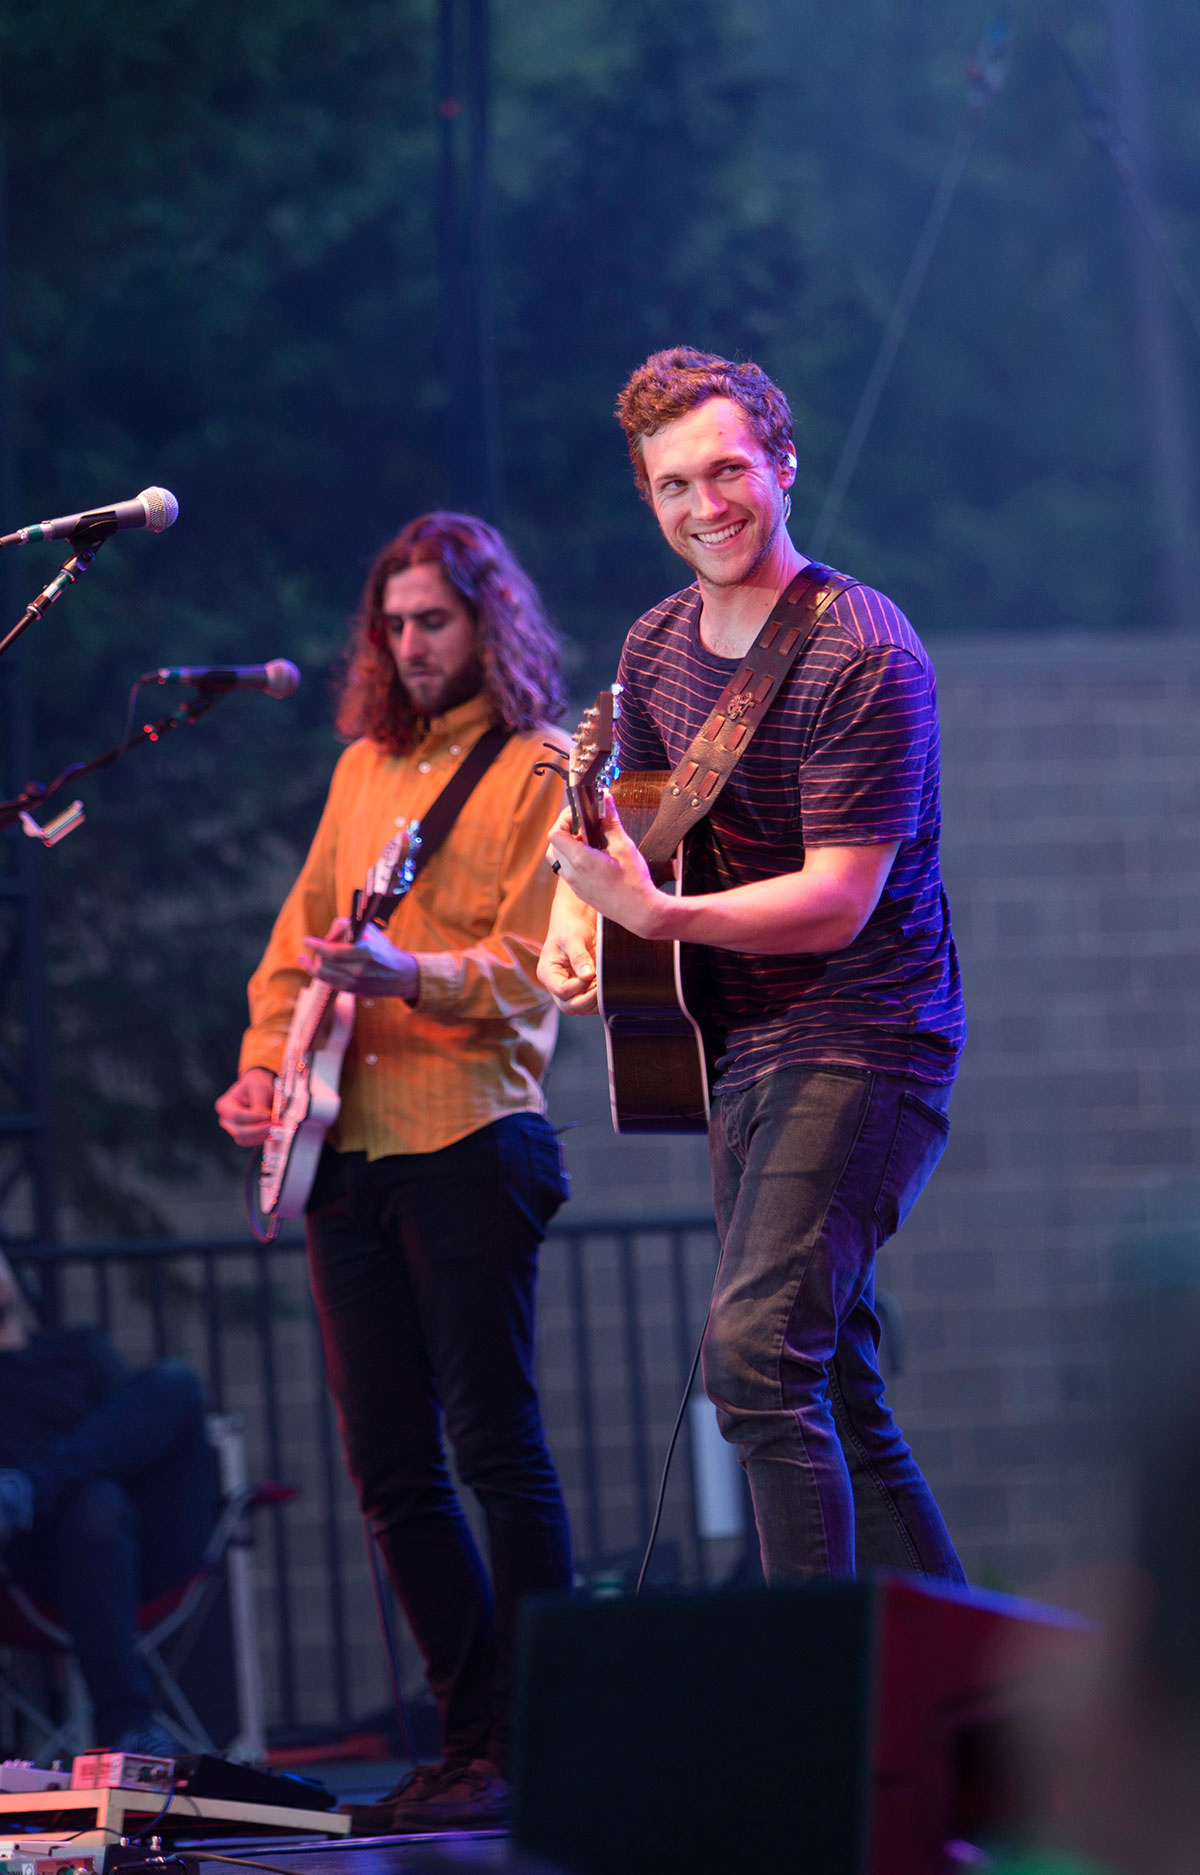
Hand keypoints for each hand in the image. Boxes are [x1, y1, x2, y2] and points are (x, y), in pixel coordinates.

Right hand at [215, 1067, 275, 1146]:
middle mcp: (226, 1120)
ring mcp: (233, 1129)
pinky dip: (264, 1137)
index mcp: (224, 1105)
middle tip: (277, 1124)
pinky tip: (273, 1129)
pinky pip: (252, 1142)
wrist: (258, 1089)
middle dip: (261, 1129)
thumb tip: (267, 1118)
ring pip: (247, 1139)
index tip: (269, 1115)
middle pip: (240, 1131)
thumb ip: (260, 1103)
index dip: (254, 1117)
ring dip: (264, 1134)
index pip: (237, 1116)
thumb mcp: (258, 1088)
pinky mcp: (243, 1136)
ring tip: (278, 1125)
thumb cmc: (255, 1085)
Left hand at [299, 917, 419, 1000]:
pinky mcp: (351, 991)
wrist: (399, 975)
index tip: (306, 941)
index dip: (316, 946)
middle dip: (317, 952)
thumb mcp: (368, 930)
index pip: (332, 951)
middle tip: (316, 946)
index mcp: (364, 952)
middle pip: (325, 962)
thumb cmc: (382, 949)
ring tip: (310, 957)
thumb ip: (345, 926)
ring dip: (314, 964)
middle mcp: (358, 970)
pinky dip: (318, 973)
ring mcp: (354, 983)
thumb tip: (327, 935)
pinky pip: (328, 982)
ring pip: (323, 974)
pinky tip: (313, 966)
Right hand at [538, 891, 598, 1013]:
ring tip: (606, 986)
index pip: (562, 991)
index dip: (578, 986)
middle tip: (602, 988)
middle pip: (569, 1006)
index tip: (592, 974)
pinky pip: (591, 1002)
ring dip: (595, 1002)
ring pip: (582, 1008)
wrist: (577, 923)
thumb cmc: (569, 927)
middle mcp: (557, 985)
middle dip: (587, 1001)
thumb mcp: (572, 938)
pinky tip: (609, 987)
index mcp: (548, 973)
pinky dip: (601, 999)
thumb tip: (588, 975)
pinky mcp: (583, 989)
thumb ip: (579, 957)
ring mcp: (570, 989)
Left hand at [545, 793, 668, 939]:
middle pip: (554, 844)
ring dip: (568, 845)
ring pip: (558, 857)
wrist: (639, 912)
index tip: (579, 813)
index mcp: (581, 860)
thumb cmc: (634, 883)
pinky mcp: (579, 890)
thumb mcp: (624, 846)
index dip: (564, 819)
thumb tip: (606, 801)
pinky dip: (574, 858)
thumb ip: (611, 822)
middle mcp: (572, 873)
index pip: (555, 833)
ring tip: (590, 842)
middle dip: (566, 830)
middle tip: (586, 826)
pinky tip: (594, 856)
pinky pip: (567, 870)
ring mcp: (574, 884)